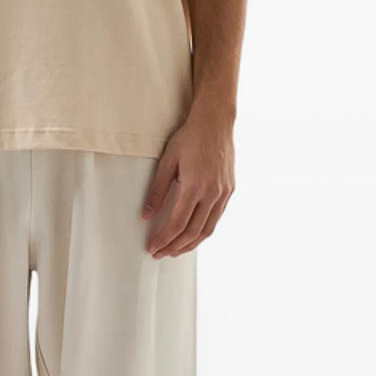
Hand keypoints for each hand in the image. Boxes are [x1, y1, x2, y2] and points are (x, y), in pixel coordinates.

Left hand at [141, 112, 234, 256]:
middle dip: (175, 247)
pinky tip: (192, 234)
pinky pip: (216, 218)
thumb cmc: (190, 137)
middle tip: (161, 253)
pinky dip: (203, 231)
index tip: (153, 247)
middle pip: (193, 232)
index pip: (178, 223)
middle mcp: (212, 193)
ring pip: (208, 229)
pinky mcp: (229, 190)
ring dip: (190, 244)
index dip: (164, 239)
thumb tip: (146, 215)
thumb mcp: (167, 161)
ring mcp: (223, 193)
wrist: (216, 122)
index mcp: (195, 186)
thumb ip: (157, 191)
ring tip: (175, 250)